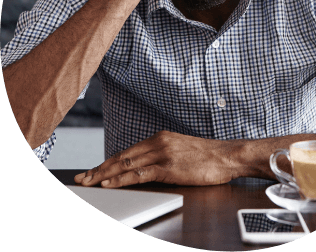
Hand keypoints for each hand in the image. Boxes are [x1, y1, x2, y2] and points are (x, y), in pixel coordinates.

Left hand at [74, 131, 236, 187]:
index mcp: (160, 137)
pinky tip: (110, 183)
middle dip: (99, 168)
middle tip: (82, 178)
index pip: (127, 151)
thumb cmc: (206, 156)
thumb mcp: (180, 150)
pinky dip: (121, 179)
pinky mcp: (169, 167)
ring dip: (104, 175)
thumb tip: (144, 168)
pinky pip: (139, 173)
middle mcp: (158, 143)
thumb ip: (161, 155)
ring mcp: (163, 154)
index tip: (93, 170)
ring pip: (126, 164)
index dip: (107, 162)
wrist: (226, 155)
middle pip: (122, 157)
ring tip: (88, 183)